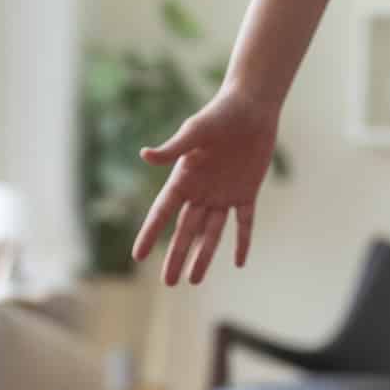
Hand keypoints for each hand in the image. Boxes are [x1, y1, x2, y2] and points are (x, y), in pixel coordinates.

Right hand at [132, 87, 280, 284]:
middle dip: (177, 257)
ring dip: (204, 257)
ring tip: (194, 280)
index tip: (138, 256)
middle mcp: (200, 191)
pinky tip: (238, 262)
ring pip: (211, 233)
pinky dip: (242, 241)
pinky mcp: (246, 193)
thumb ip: (174, 148)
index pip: (162, 213)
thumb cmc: (219, 114)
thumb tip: (145, 156)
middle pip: (186, 231)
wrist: (251, 106)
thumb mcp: (195, 131)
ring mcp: (223, 195)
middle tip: (169, 283)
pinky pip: (243, 223)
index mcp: (183, 178)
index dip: (150, 234)